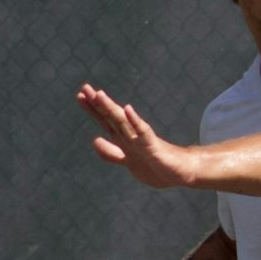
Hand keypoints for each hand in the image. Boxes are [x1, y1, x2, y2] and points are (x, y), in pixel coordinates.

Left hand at [79, 84, 196, 189]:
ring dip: (110, 108)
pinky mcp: (153, 146)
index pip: (105, 120)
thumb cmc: (156, 165)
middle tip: (85, 87)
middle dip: (98, 103)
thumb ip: (112, 152)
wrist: (180, 172)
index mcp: (123, 138)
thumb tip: (95, 140)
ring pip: (122, 121)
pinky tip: (127, 109)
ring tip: (99, 95)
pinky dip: (134, 120)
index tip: (80, 95)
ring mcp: (141, 139)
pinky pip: (142, 132)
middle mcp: (130, 135)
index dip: (92, 109)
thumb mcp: (128, 161)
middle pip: (111, 117)